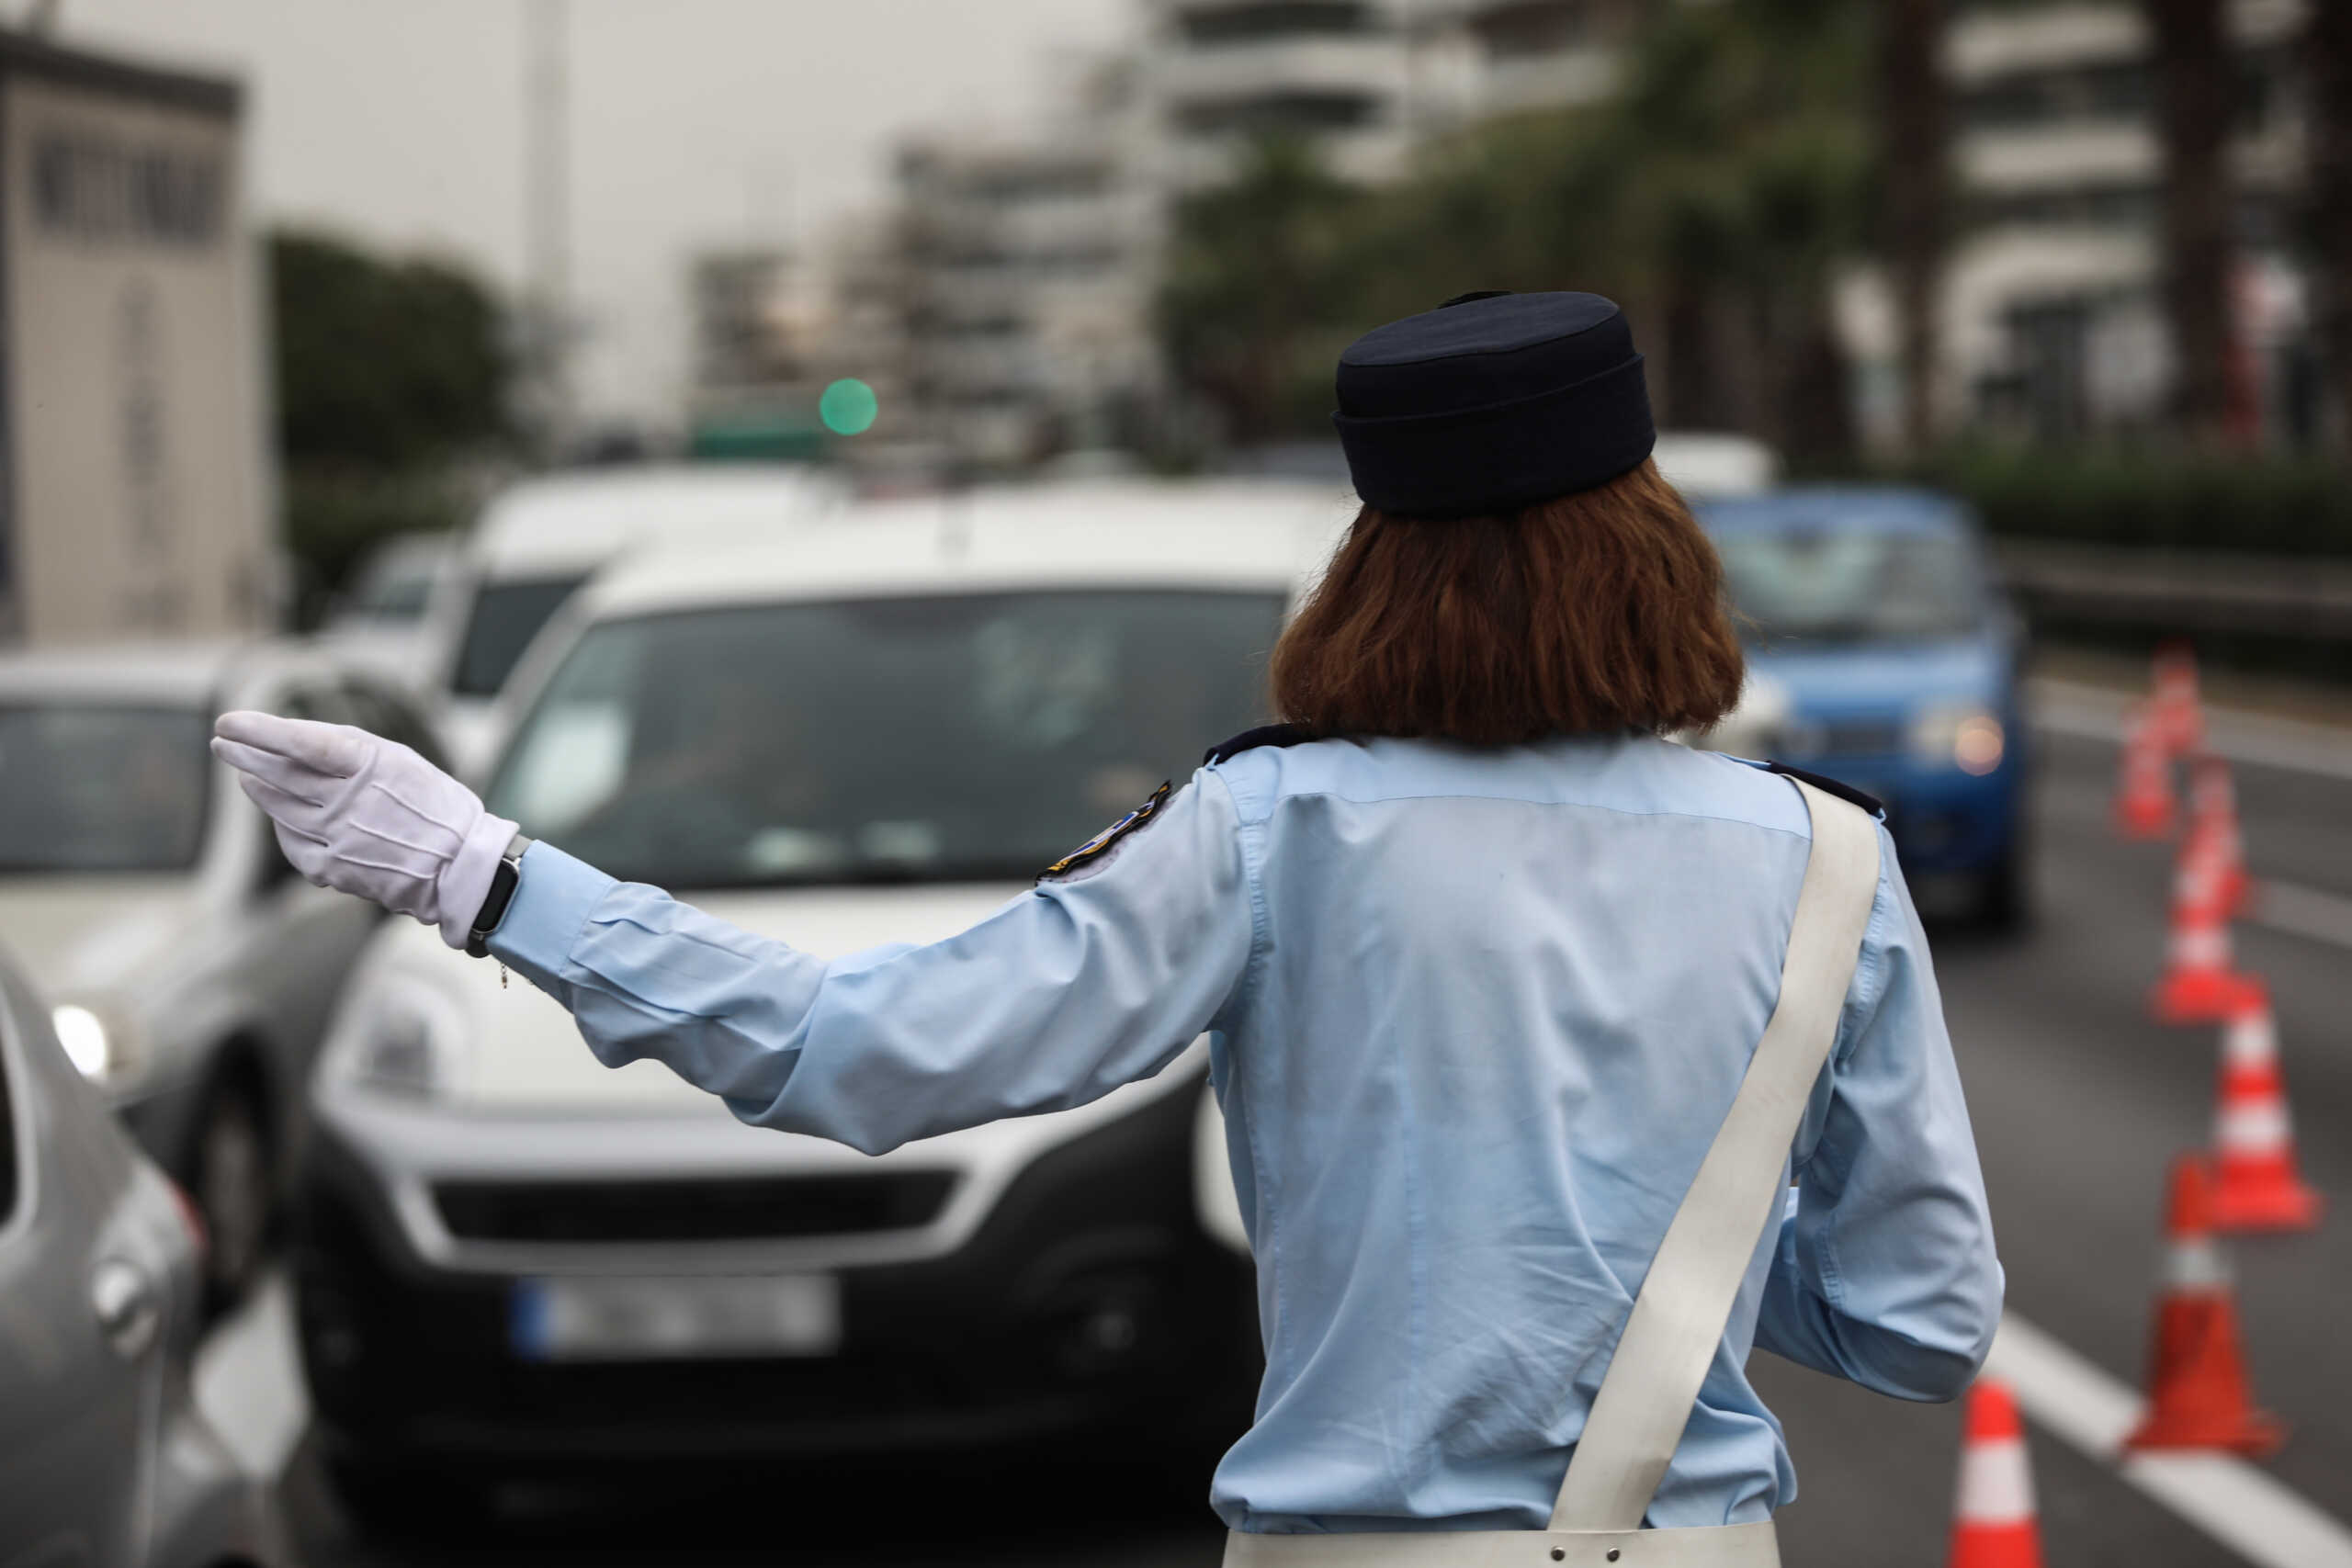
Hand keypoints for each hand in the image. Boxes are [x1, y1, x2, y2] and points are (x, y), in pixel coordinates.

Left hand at [211, 711, 518, 949]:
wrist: (461, 867)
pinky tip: (279, 817)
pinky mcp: (331, 868)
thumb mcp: (401, 761)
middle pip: (279, 773)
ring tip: (245, 774)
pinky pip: (292, 842)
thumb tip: (296, 742)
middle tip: (222, 741)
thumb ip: (350, 750)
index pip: (300, 741)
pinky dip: (282, 826)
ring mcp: (336, 837)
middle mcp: (347, 801)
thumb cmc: (435, 806)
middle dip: (244, 754)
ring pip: (277, 807)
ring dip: (256, 786)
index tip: (229, 721)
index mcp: (369, 767)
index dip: (260, 730)